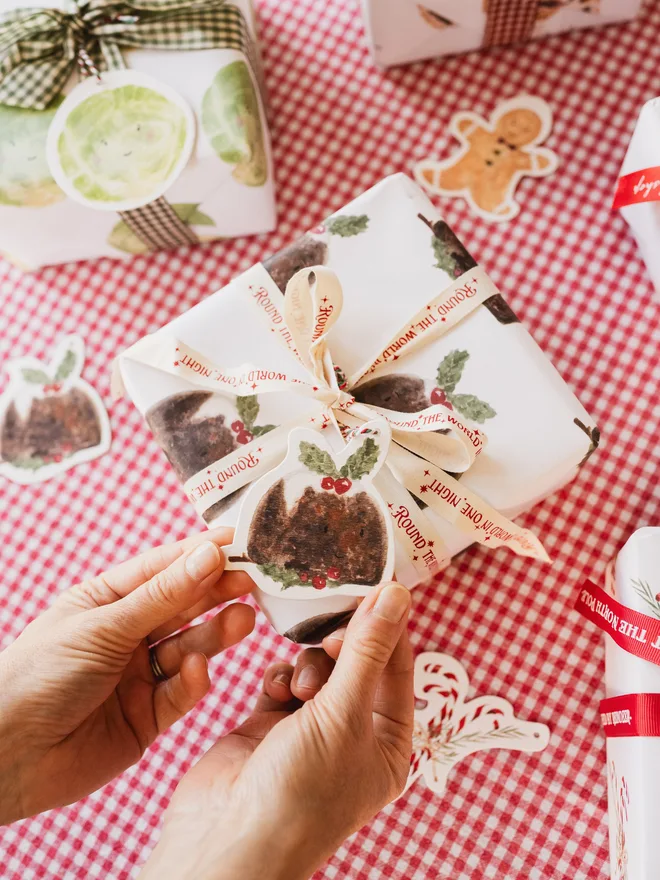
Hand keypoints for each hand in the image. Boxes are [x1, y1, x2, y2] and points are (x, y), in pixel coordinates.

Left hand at [0, 528, 253, 824]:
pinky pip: (179, 694)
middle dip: (217, 591)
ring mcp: (138, 676)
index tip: (240, 540)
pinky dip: (191, 683)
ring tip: (246, 618)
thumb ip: (163, 596)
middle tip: (254, 579)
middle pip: (182, 606)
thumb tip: (208, 554)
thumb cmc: (38, 676)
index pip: (163, 568)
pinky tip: (197, 672)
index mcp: (106, 600)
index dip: (200, 553)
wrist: (5, 758)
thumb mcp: (103, 626)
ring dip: (216, 633)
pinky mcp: (146, 717)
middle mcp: (125, 634)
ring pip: (189, 648)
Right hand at [140, 582, 412, 879]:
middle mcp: (353, 734)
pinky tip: (272, 691)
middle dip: (340, 646)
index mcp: (388, 742)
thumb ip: (367, 650)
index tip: (373, 585)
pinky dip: (278, 677)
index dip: (386, 625)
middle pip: (356, 661)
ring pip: (317, 666)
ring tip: (296, 690)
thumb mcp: (343, 715)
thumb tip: (398, 594)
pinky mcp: (270, 724)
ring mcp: (310, 729)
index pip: (397, 666)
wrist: (225, 839)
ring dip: (307, 665)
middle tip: (328, 638)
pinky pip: (283, 679)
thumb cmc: (300, 793)